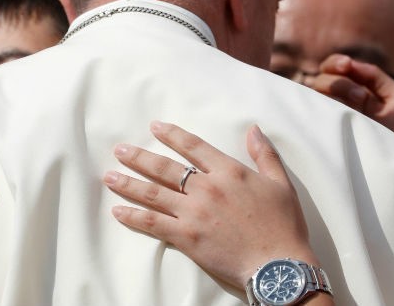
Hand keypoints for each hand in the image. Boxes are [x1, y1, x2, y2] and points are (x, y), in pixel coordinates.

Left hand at [104, 121, 315, 288]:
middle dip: (139, 157)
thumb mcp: (281, 184)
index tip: (155, 127)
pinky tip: (118, 211)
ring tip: (109, 176)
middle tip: (120, 150)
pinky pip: (153, 224)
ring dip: (128, 183)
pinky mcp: (186, 237)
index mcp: (229, 172)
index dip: (172, 135)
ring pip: (153, 193)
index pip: (194, 147)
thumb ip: (265, 155)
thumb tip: (254, 129)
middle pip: (165, 167)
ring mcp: (194, 212)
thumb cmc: (284, 226)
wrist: (279, 265)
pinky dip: (134, 217)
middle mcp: (207, 188)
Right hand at [303, 54, 393, 163]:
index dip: (336, 63)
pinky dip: (320, 104)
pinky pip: (312, 112)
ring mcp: (332, 118)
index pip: (335, 69)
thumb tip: (349, 64)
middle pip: (322, 78)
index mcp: (357, 92)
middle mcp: (341, 103)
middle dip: (338, 79)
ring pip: (316, 91)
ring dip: (337, 89)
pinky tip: (336, 109)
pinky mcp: (325, 134)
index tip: (347, 65)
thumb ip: (374, 75)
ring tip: (359, 104)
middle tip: (359, 95)